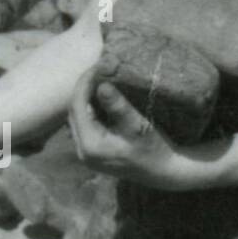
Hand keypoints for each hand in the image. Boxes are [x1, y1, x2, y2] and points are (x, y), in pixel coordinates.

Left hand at [67, 68, 207, 189]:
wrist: (163, 172)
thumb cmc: (154, 149)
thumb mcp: (137, 126)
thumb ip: (117, 106)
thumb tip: (101, 85)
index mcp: (90, 145)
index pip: (77, 107)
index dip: (84, 84)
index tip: (96, 66)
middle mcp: (82, 151)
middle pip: (74, 112)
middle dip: (83, 89)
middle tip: (97, 70)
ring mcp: (86, 153)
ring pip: (77, 118)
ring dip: (85, 98)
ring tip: (98, 80)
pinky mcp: (92, 152)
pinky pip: (85, 124)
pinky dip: (90, 109)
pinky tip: (100, 97)